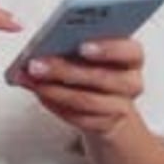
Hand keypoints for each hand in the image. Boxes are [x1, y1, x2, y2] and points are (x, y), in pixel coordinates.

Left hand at [18, 37, 143, 136]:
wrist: (107, 104)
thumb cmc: (96, 67)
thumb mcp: (93, 49)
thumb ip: (77, 40)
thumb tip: (47, 38)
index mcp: (132, 55)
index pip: (130, 51)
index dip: (107, 49)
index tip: (82, 46)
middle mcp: (131, 82)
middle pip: (100, 77)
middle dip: (63, 70)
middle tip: (35, 64)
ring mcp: (121, 107)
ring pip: (86, 100)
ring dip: (53, 90)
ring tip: (30, 79)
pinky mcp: (105, 125)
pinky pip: (78, 118)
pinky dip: (54, 105)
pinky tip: (38, 93)